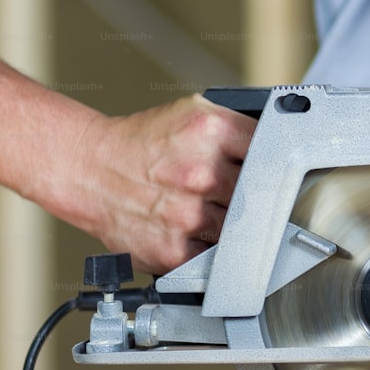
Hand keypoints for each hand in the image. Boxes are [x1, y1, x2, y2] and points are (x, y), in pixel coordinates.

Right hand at [69, 94, 256, 274]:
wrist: (89, 168)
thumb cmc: (144, 144)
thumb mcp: (194, 113)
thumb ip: (239, 129)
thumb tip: (279, 146)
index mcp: (212, 131)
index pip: (273, 153)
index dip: (273, 165)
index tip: (273, 172)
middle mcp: (202, 172)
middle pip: (259, 196)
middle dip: (248, 196)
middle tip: (227, 191)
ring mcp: (189, 213)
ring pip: (239, 228)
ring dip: (227, 223)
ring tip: (201, 207)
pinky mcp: (175, 249)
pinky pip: (215, 255)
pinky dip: (207, 247)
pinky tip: (189, 229)